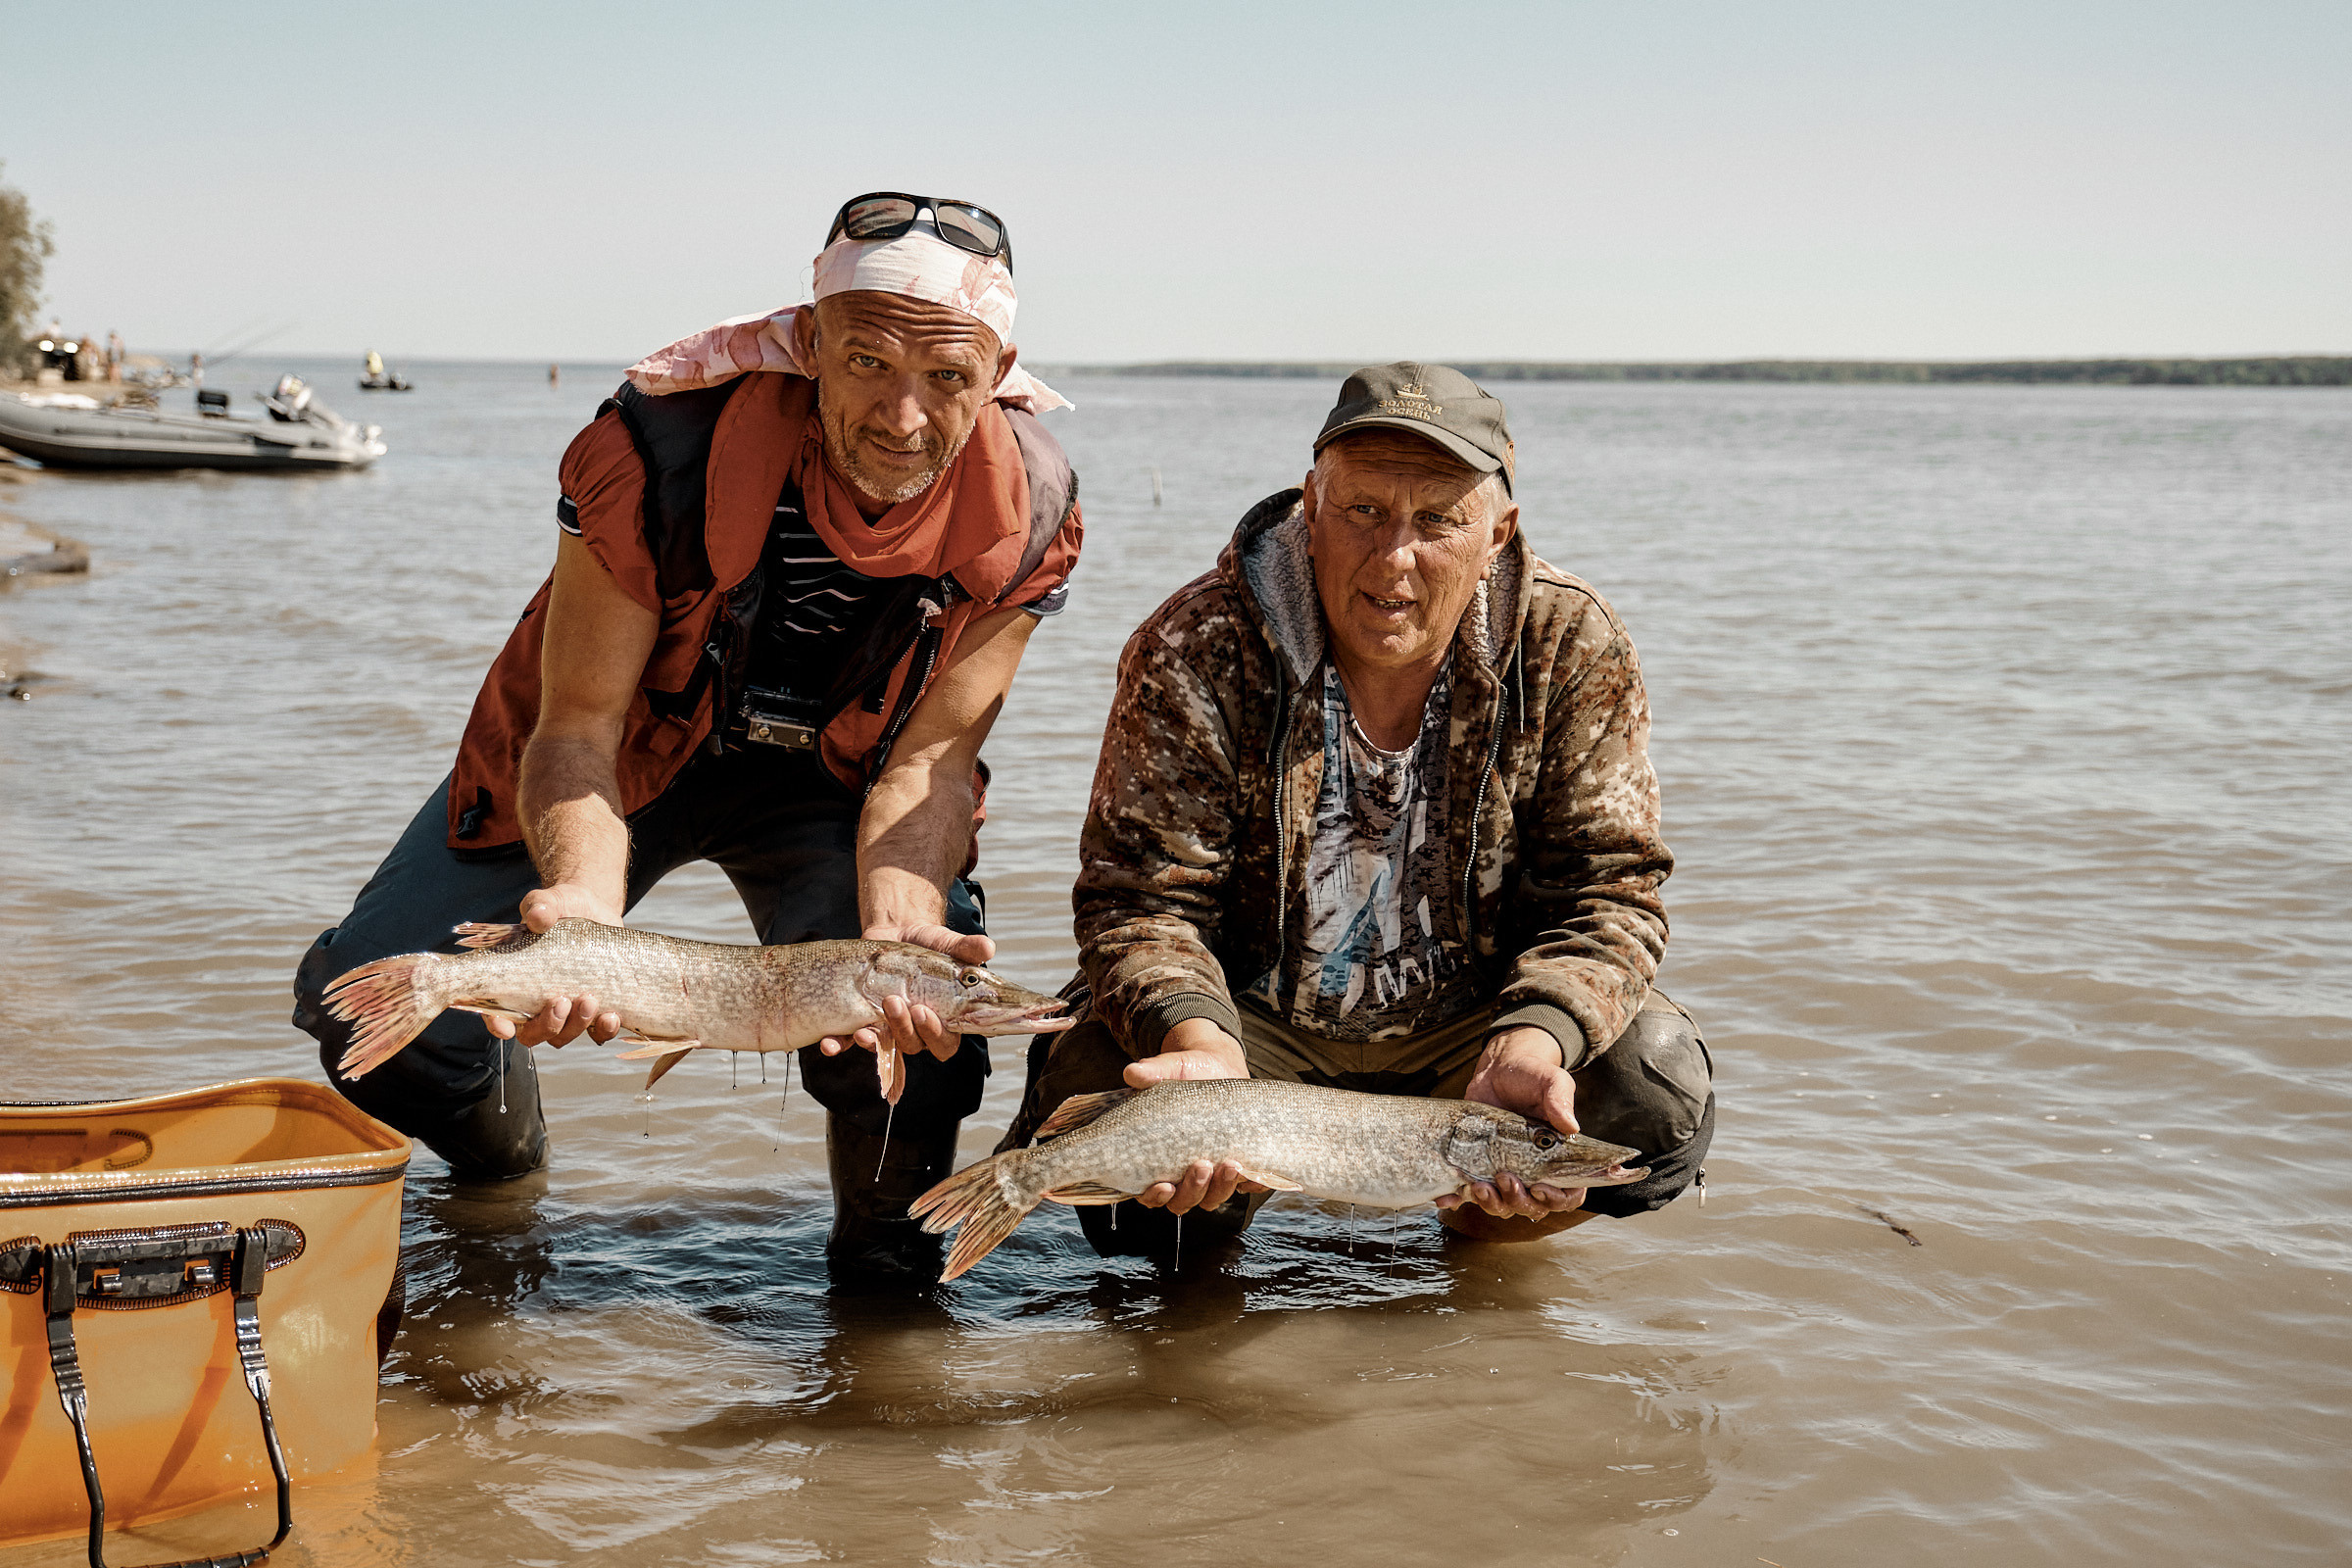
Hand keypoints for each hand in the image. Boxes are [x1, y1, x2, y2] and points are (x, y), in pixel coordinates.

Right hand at [486, 885, 624, 1049]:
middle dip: (546, 1025)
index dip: (496, 1024)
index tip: (506, 1028)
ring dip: (575, 1026)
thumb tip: (538, 916)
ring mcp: (566, 1010)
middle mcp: (535, 1003)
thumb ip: (540, 907)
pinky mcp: (593, 1009)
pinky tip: (612, 1016)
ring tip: (589, 1001)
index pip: (495, 1011)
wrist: (594, 910)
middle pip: (531, 1033)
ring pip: (563, 1036)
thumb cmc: (559, 909)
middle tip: (561, 1001)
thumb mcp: (547, 904)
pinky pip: (597, 1033)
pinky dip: (603, 1031)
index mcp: (511, 982)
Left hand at [816, 921, 993, 1062]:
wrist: (895, 932)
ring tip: (864, 1029)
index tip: (925, 1012)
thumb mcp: (946, 943)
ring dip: (874, 1042)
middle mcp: (916, 1030)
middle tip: (895, 1003)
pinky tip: (829, 1043)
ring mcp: (887, 1027)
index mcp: (944, 1018)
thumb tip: (989, 947)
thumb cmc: (928, 943)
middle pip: (914, 1046)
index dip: (937, 1036)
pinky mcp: (860, 1021)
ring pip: (884, 1046)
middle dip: (904, 1029)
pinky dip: (839, 1045)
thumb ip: (966, 949)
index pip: (946, 1042)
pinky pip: (849, 1041)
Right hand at [1121, 1020, 1266, 1213]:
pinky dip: (1251, 1185)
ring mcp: (1210, 1173)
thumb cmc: (1186, 1072)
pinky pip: (1245, 1186)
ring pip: (1212, 1198)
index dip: (1154, 1196)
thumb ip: (1153, 1072)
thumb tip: (1133, 1072)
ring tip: (1231, 1165)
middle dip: (1193, 1190)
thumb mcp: (1171, 1068)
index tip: (1164, 1185)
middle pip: (1183, 1201)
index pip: (1148, 1193)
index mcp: (1156, 1158)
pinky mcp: (1237, 1165)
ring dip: (1221, 1188)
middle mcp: (1181, 1172)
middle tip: (1202, 1166)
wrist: (1218, 1066)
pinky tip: (1253, 1173)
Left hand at [1435, 1026, 1585, 1219]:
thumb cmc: (1531, 1076)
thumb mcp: (1551, 1081)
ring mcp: (1504, 1171)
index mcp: (1558, 1158)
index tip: (1540, 1187)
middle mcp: (1533, 1171)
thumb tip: (1570, 1126)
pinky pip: (1468, 1194)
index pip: (1568, 1194)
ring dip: (1491, 1203)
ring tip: (1479, 1185)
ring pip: (1503, 1205)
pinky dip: (1457, 1200)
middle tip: (1505, 1177)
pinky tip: (1447, 1197)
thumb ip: (1561, 1099)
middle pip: (1533, 1206)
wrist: (1497, 1071)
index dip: (1557, 1199)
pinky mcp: (1478, 1167)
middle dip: (1519, 1201)